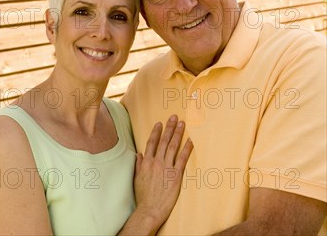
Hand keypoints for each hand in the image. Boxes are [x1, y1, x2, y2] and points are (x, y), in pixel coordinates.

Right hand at [134, 115, 192, 232]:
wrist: (149, 209)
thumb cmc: (143, 196)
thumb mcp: (136, 178)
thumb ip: (138, 165)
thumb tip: (138, 154)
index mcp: (146, 162)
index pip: (151, 142)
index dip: (156, 131)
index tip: (159, 123)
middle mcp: (156, 162)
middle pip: (163, 141)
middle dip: (169, 128)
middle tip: (174, 117)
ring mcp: (166, 167)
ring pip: (173, 146)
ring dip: (178, 134)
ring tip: (182, 124)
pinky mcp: (175, 175)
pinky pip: (182, 159)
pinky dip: (187, 149)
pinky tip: (190, 141)